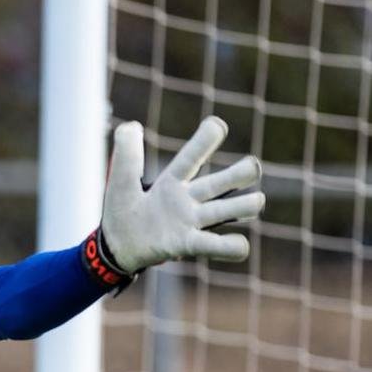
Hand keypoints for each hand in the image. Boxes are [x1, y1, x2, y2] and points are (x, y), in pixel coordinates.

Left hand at [100, 117, 263, 274]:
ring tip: (256, 202)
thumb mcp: (119, 181)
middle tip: (252, 167)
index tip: (216, 125)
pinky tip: (239, 244)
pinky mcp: (188, 245)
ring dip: (246, 205)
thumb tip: (131, 126)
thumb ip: (126, 155)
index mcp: (172, 181)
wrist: (116, 246)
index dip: (203, 141)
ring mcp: (191, 222)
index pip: (191, 158)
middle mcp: (188, 199)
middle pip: (222, 182)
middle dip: (241, 172)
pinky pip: (216, 245)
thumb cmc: (122, 210)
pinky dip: (232, 246)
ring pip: (228, 210)